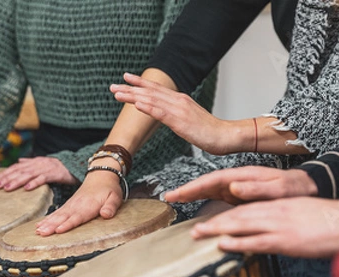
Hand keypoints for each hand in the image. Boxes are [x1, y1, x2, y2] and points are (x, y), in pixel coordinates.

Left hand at [0, 157, 77, 190]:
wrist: (74, 165)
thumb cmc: (57, 166)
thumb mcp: (42, 162)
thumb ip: (30, 162)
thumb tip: (19, 161)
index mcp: (33, 162)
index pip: (16, 167)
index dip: (5, 173)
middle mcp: (37, 164)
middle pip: (19, 171)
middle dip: (7, 178)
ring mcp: (45, 169)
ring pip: (28, 175)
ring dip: (16, 181)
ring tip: (7, 188)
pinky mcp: (54, 174)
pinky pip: (42, 179)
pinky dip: (34, 183)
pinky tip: (27, 188)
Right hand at [35, 170, 122, 235]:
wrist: (101, 175)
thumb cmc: (109, 189)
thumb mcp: (115, 197)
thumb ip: (111, 207)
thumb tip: (106, 215)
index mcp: (89, 205)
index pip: (77, 216)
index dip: (68, 224)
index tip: (58, 230)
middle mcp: (77, 205)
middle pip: (63, 217)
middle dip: (52, 225)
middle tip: (42, 233)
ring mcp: (71, 205)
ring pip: (57, 215)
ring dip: (47, 223)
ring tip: (38, 231)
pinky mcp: (68, 205)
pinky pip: (56, 213)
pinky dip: (47, 219)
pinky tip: (39, 225)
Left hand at [111, 73, 237, 154]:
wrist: (225, 136)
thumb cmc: (209, 131)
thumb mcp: (190, 120)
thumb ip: (177, 114)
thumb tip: (165, 114)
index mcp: (180, 100)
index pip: (156, 89)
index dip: (140, 83)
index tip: (125, 79)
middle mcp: (178, 101)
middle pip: (150, 91)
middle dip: (130, 88)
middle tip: (112, 86)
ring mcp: (179, 110)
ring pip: (152, 100)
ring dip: (133, 96)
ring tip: (118, 94)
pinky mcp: (181, 122)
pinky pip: (162, 113)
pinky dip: (148, 107)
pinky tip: (137, 104)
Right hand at [164, 166, 317, 204]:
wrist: (309, 187)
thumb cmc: (296, 187)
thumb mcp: (280, 187)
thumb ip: (257, 187)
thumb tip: (233, 186)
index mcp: (245, 175)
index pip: (213, 179)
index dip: (193, 187)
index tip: (177, 193)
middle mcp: (239, 180)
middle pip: (208, 184)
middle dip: (188, 191)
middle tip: (169, 198)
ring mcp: (240, 188)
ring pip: (212, 192)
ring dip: (194, 197)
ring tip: (177, 203)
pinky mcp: (243, 197)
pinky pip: (221, 200)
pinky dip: (207, 203)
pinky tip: (200, 210)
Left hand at [191, 197, 338, 257]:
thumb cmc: (328, 222)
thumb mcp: (301, 215)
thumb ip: (282, 221)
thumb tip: (267, 232)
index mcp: (278, 206)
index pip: (245, 210)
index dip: (225, 216)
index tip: (209, 221)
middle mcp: (274, 212)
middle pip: (237, 216)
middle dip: (214, 223)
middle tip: (194, 229)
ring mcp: (279, 225)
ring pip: (241, 226)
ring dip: (218, 230)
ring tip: (199, 234)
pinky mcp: (286, 240)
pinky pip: (257, 241)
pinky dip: (238, 243)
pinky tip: (223, 245)